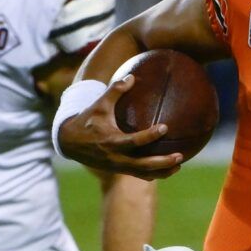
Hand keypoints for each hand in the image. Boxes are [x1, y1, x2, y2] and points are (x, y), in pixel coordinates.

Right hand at [56, 78, 183, 176]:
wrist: (70, 142)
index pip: (134, 141)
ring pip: (143, 173)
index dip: (150, 136)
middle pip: (143, 164)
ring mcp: (117, 166)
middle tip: (180, 156)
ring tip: (179, 165)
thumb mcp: (99, 104)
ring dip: (162, 171)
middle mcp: (116, 157)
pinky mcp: (118, 170)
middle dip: (162, 162)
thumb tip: (132, 76)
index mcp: (111, 141)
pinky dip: (153, 173)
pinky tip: (167, 169)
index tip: (165, 127)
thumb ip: (115, 90)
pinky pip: (139, 175)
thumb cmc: (87, 120)